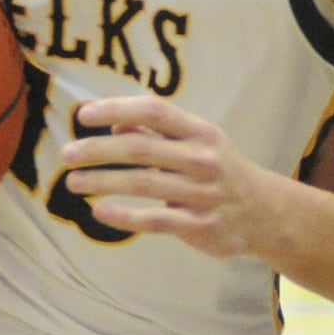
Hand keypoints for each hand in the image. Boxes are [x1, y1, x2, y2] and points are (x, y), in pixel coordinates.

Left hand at [60, 96, 285, 259]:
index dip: (117, 108)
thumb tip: (115, 122)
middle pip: (140, 148)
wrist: (266, 213)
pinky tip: (100, 212)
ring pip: (142, 184)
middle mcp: (201, 159)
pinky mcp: (199, 226)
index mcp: (200, 131)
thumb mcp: (198, 140)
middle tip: (66, 154)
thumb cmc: (221, 169)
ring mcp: (201, 194)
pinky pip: (154, 220)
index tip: (84, 114)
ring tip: (74, 182)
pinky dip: (124, 216)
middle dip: (98, 150)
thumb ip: (159, 130)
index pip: (154, 111)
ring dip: (102, 182)